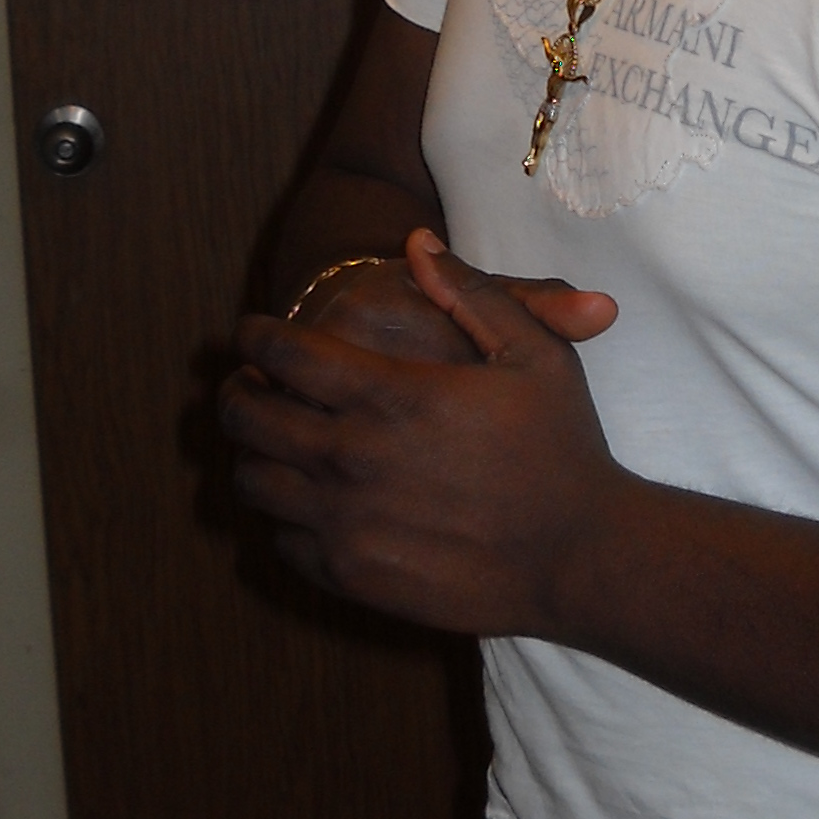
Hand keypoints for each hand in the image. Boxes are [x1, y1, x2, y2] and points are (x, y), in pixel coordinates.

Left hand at [224, 233, 626, 626]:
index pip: (283, 355)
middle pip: (249, 417)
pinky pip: (282, 541)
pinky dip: (280, 516)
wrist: (582, 558)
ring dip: (251, 454)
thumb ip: (471, 292)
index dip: (255, 337)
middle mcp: (353, 457)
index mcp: (390, 396)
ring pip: (255, 481)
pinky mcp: (352, 575)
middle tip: (243, 384)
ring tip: (267, 444)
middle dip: (235, 391)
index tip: (250, 334)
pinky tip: (303, 503)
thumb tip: (416, 242)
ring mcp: (347, 522)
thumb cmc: (563, 449)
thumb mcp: (534, 353)